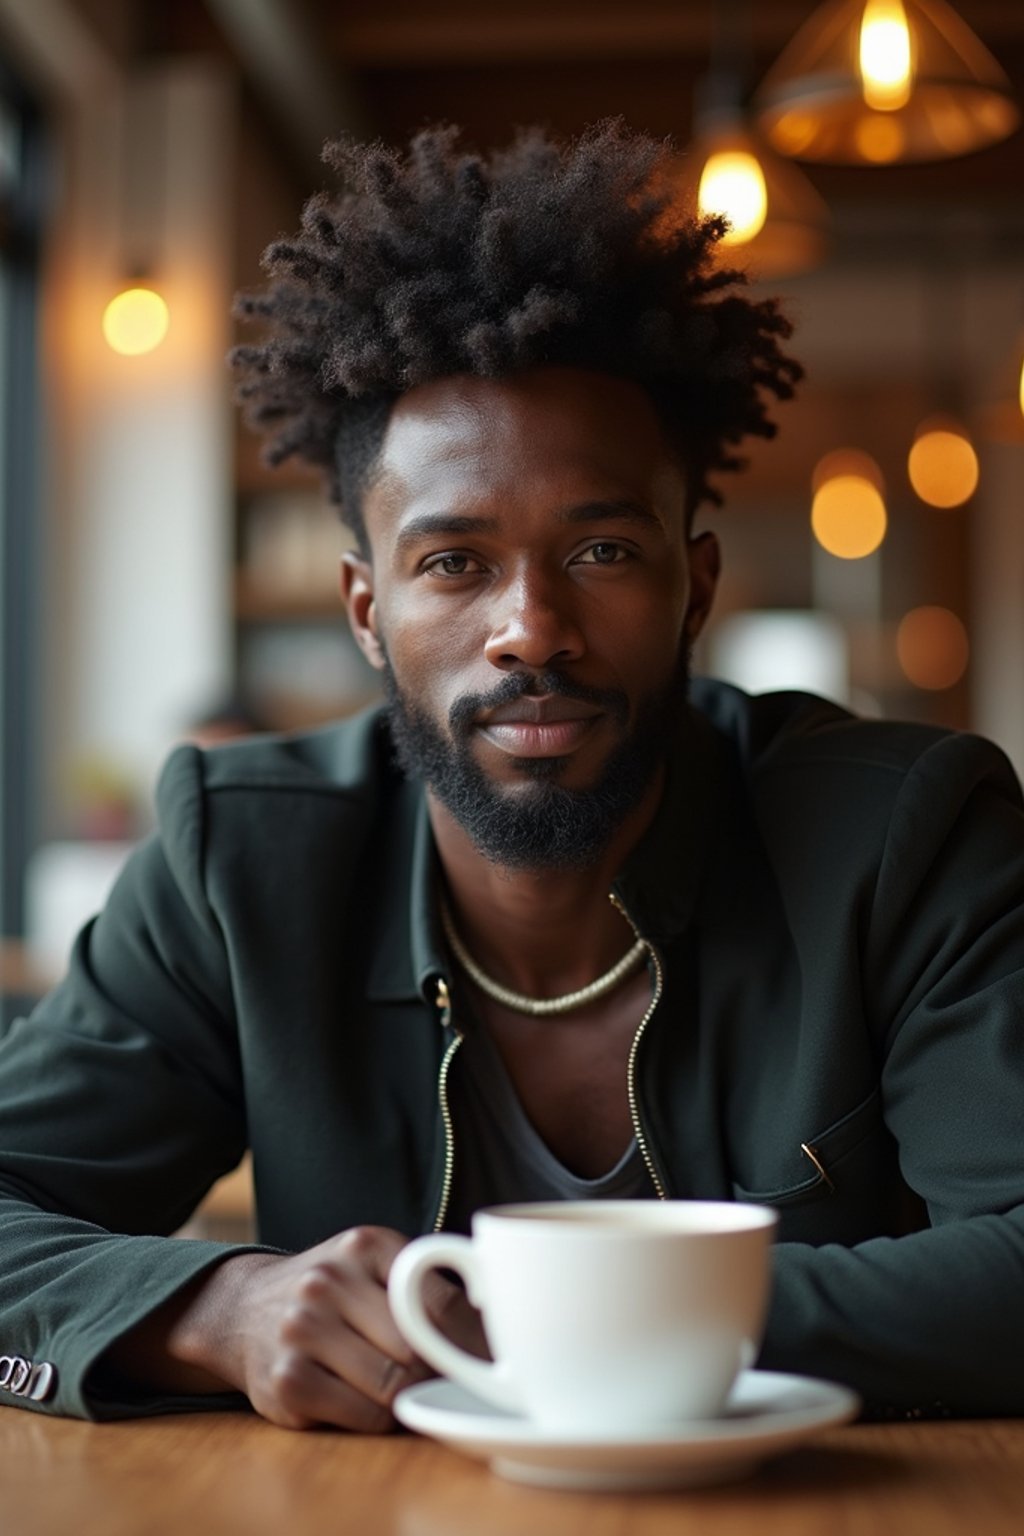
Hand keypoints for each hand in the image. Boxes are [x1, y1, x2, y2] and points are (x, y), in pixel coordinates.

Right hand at [172, 1226, 487, 1431]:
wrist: (245, 1308)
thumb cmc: (334, 1290)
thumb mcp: (375, 1263)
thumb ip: (429, 1284)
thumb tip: (503, 1326)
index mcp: (364, 1245)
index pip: (439, 1304)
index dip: (472, 1342)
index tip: (490, 1359)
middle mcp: (328, 1282)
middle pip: (419, 1349)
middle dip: (437, 1370)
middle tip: (440, 1375)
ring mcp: (301, 1331)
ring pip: (394, 1386)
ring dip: (407, 1395)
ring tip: (401, 1383)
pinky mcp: (286, 1382)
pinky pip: (364, 1417)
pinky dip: (376, 1418)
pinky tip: (364, 1398)